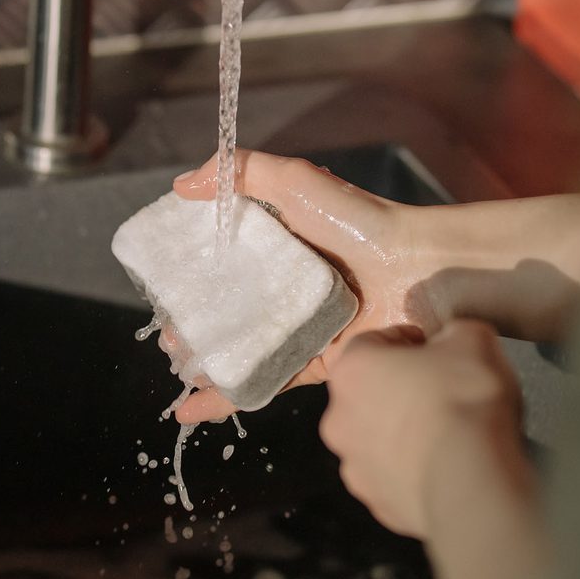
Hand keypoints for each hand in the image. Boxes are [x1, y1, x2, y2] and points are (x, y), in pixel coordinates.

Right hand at [172, 150, 438, 421]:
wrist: (421, 272)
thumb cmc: (358, 222)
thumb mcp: (295, 181)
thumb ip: (240, 172)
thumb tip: (181, 184)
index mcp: (278, 244)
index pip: (222, 259)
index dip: (190, 270)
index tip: (158, 280)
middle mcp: (285, 287)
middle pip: (227, 307)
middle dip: (191, 322)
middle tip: (165, 332)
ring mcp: (297, 326)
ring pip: (239, 348)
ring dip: (203, 359)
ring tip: (175, 363)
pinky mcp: (311, 362)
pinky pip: (263, 381)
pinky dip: (226, 397)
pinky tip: (190, 407)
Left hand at [319, 320, 525, 539]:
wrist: (472, 482)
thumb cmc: (463, 399)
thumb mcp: (472, 340)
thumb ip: (454, 333)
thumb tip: (452, 342)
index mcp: (351, 369)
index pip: (372, 342)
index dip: (405, 342)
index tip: (431, 349)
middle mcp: (338, 417)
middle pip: (368, 393)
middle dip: (398, 389)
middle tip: (439, 392)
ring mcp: (354, 465)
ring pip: (376, 439)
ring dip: (401, 433)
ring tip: (444, 434)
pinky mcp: (377, 503)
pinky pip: (393, 478)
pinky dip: (412, 472)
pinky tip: (444, 468)